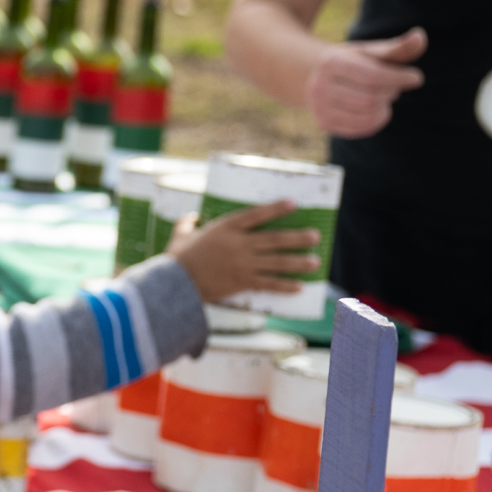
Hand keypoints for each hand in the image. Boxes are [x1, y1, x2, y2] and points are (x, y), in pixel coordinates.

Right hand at [168, 198, 318, 303]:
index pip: (256, 215)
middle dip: (297, 237)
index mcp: (225, 229)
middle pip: (275, 239)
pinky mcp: (243, 282)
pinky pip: (269, 284)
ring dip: (298, 261)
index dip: (275, 209)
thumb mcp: (180, 235)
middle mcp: (239, 244)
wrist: (176, 284)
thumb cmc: (176, 258)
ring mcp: (243, 264)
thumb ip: (187, 224)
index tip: (293, 204)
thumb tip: (191, 217)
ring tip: (315, 261)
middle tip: (315, 236)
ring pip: (277, 262)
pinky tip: (300, 287)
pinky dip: (285, 286)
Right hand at [306, 29, 425, 137]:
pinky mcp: (325, 124)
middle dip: (391, 92)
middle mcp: (319, 86)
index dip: (399, 78)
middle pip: (371, 98)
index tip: (416, 78)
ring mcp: (320, 107)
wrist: (322, 79)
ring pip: (368, 116)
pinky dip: (378, 120)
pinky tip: (378, 110)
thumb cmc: (355, 62)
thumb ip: (398, 47)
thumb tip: (420, 36)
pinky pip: (362, 128)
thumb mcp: (373, 52)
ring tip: (385, 97)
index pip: (372, 76)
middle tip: (395, 87)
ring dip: (386, 108)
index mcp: (331, 62)